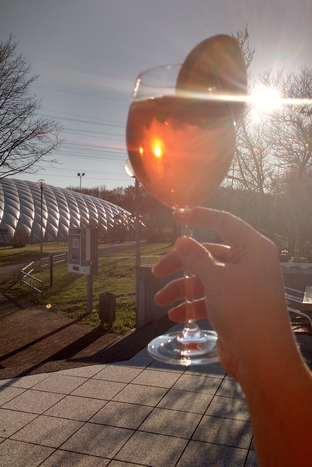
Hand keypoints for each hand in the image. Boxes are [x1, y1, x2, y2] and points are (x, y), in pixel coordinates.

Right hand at [152, 207, 292, 379]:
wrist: (261, 358)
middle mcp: (248, 263)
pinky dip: (193, 305)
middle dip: (181, 265)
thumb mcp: (215, 279)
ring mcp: (242, 285)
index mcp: (252, 248)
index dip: (199, 216)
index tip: (177, 215)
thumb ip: (196, 257)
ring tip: (161, 301)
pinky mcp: (235, 305)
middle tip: (156, 273)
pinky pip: (210, 298)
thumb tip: (182, 240)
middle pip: (208, 255)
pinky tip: (176, 316)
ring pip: (205, 278)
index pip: (224, 223)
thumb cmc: (244, 311)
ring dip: (182, 290)